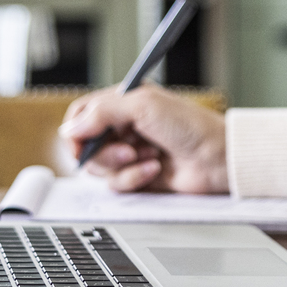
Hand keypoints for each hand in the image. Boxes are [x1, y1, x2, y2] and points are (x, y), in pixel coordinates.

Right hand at [59, 84, 227, 193]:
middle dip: (104, 152)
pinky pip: (117, 184)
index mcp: (123, 102)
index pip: (82, 114)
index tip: (81, 143)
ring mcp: (130, 152)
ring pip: (99, 168)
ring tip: (148, 157)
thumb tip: (70, 129)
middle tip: (128, 151)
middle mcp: (123, 126)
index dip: (76, 130)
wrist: (217, 158)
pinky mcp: (137, 176)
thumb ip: (101, 113)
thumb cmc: (189, 125)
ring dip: (122, 166)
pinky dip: (133, 178)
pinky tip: (154, 170)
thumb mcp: (142, 105)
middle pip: (86, 145)